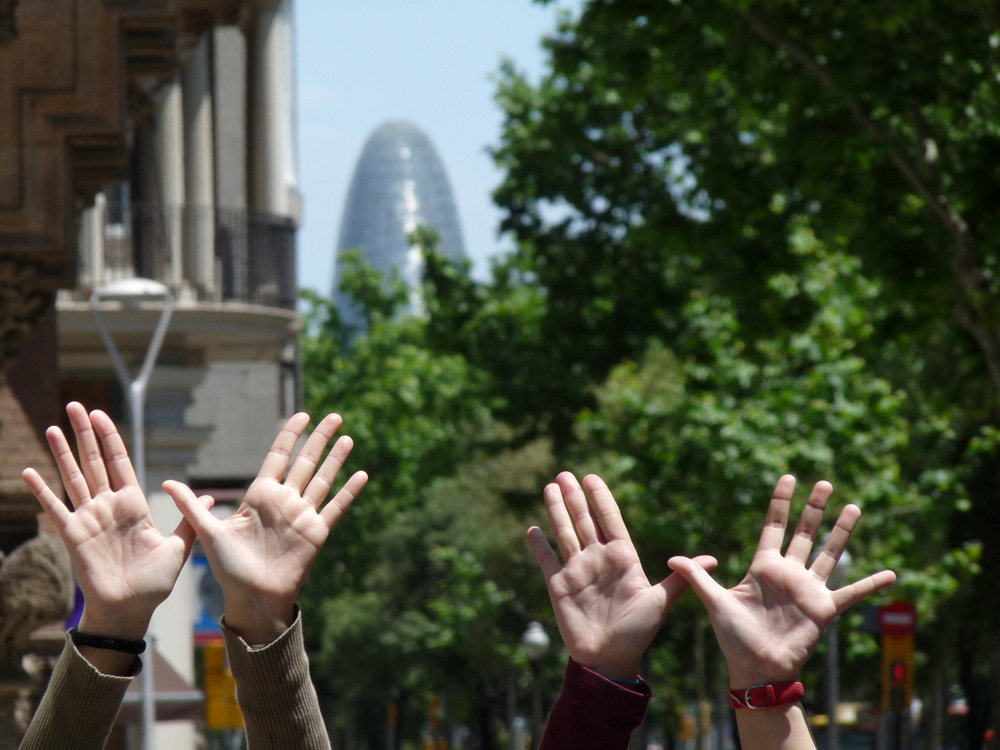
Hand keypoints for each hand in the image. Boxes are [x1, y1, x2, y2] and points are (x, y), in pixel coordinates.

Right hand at [21, 403, 203, 671]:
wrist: (131, 610)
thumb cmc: (154, 583)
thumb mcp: (178, 548)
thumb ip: (189, 519)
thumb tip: (211, 497)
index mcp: (133, 506)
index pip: (120, 463)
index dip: (110, 438)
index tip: (101, 414)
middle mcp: (108, 507)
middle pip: (94, 462)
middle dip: (85, 433)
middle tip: (75, 405)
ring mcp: (89, 518)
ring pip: (73, 477)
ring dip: (62, 452)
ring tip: (51, 426)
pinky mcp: (73, 535)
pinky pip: (56, 507)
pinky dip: (42, 490)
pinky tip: (29, 471)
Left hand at [165, 412, 367, 643]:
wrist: (251, 598)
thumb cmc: (229, 569)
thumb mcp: (208, 533)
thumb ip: (192, 506)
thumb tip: (166, 482)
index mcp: (260, 496)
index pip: (278, 457)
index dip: (290, 435)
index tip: (302, 415)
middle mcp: (284, 501)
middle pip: (305, 462)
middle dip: (319, 438)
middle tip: (334, 415)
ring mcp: (302, 516)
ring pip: (323, 479)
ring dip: (336, 459)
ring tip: (347, 436)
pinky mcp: (316, 532)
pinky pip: (335, 507)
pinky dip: (349, 491)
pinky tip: (362, 474)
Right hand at [527, 472, 716, 680]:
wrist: (611, 658)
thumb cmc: (638, 632)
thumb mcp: (660, 602)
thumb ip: (680, 578)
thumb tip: (712, 560)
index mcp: (622, 558)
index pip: (609, 519)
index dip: (600, 498)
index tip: (592, 477)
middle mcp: (597, 559)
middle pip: (584, 520)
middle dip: (574, 497)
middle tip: (565, 473)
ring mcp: (577, 570)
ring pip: (564, 533)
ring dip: (556, 510)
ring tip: (550, 487)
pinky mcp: (559, 585)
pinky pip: (547, 560)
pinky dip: (539, 545)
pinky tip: (532, 529)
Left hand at [668, 475, 895, 687]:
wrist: (755, 668)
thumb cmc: (734, 637)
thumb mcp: (715, 601)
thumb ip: (698, 577)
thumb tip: (671, 557)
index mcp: (763, 567)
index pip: (773, 526)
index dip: (780, 502)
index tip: (788, 478)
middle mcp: (789, 573)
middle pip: (805, 533)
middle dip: (814, 508)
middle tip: (824, 482)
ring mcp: (808, 589)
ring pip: (830, 553)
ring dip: (842, 531)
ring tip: (853, 506)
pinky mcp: (824, 610)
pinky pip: (852, 594)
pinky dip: (871, 585)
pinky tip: (891, 574)